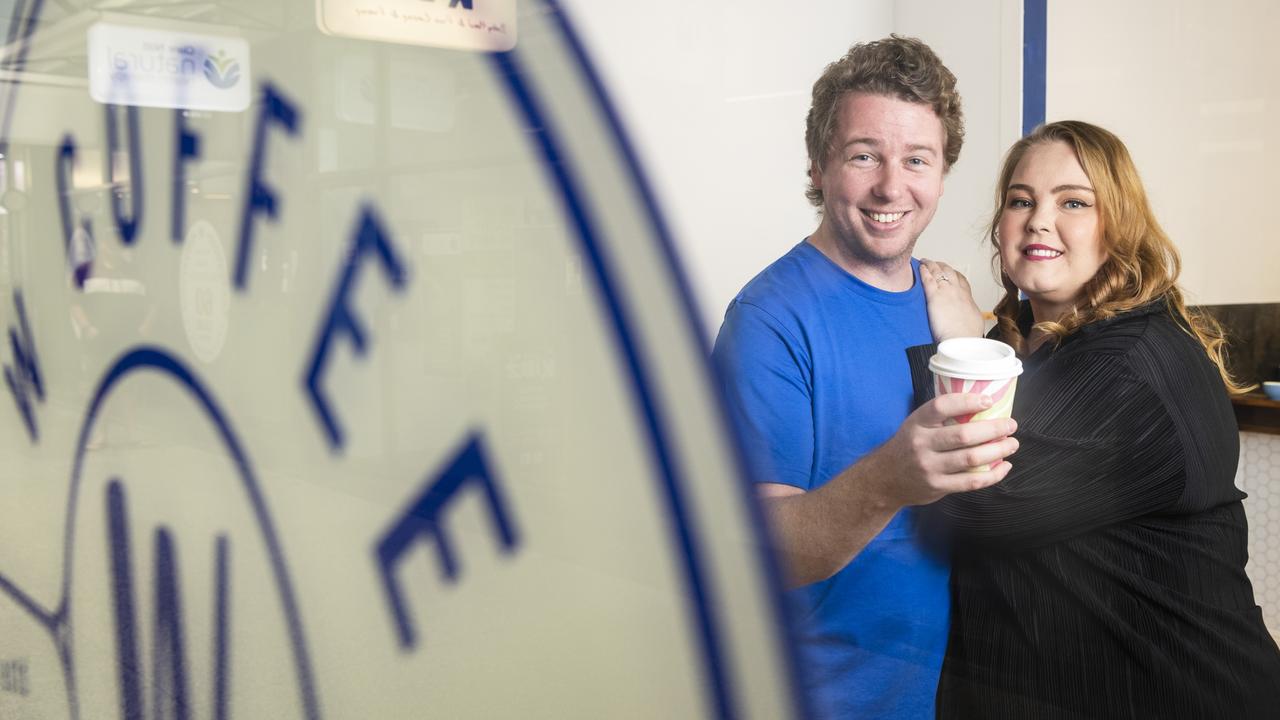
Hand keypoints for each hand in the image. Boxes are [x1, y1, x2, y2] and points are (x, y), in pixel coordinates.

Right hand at [866, 392, 1017, 506]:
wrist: (884, 479)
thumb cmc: (908, 446)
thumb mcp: (915, 425)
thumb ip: (940, 417)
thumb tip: (981, 405)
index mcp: (917, 423)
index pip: (942, 406)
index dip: (967, 401)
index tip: (988, 400)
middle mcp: (921, 444)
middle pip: (964, 435)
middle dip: (994, 429)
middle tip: (1010, 425)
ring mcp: (929, 467)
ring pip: (971, 458)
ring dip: (998, 450)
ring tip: (1012, 444)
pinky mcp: (937, 486)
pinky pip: (971, 481)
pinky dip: (993, 474)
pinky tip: (1004, 466)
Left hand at [919, 259, 983, 341]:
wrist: (962, 340)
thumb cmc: (967, 336)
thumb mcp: (974, 322)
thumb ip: (969, 316)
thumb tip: (968, 319)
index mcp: (967, 298)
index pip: (961, 281)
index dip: (954, 274)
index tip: (949, 272)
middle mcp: (958, 291)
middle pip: (950, 272)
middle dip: (942, 266)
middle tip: (936, 264)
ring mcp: (946, 292)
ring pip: (938, 272)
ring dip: (931, 264)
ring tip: (925, 261)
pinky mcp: (934, 296)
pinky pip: (928, 279)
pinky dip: (924, 271)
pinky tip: (920, 267)